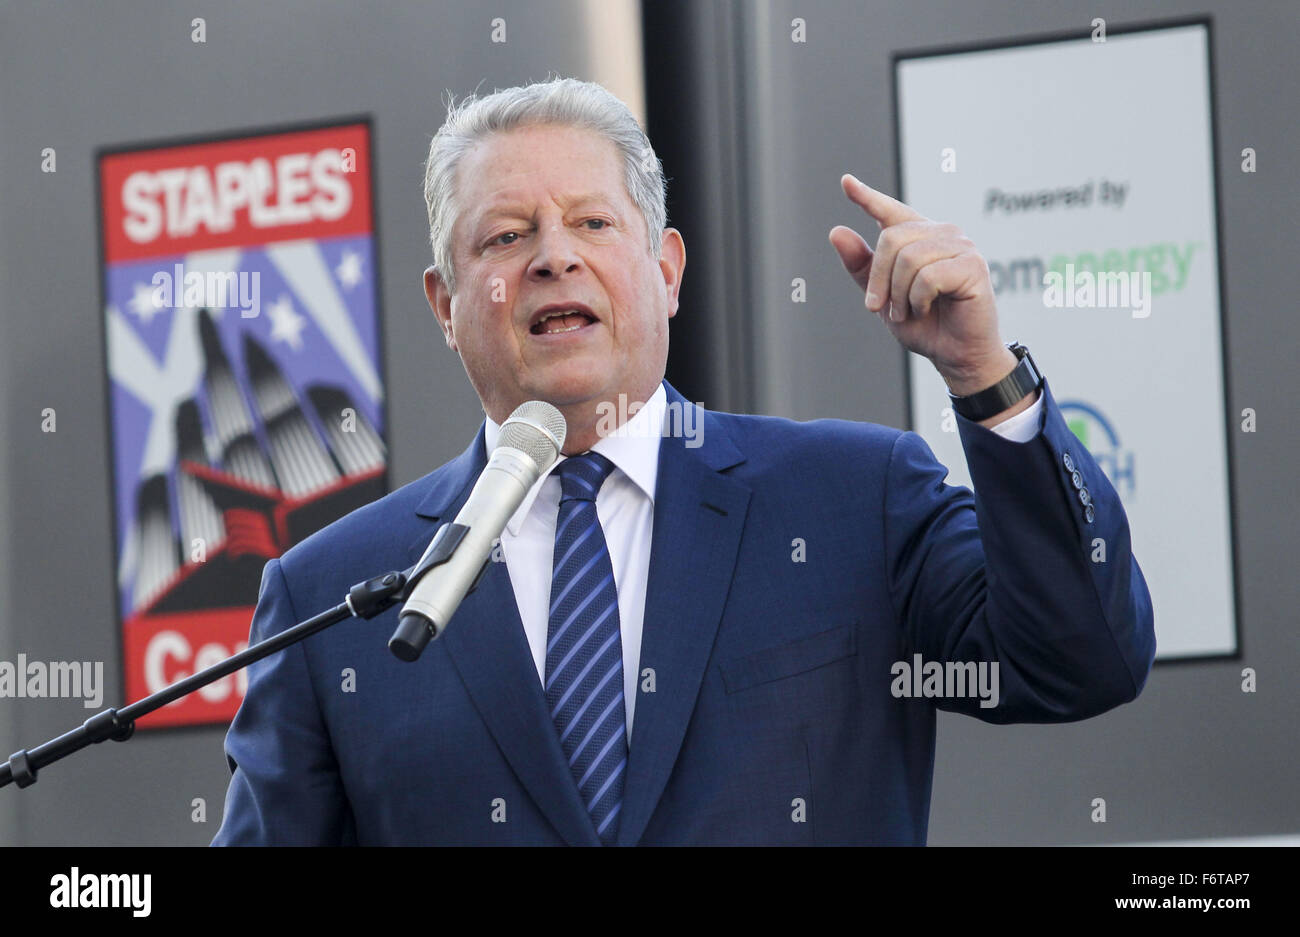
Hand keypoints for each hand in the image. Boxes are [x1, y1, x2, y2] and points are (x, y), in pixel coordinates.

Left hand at [829, 174, 1017, 396]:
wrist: (954, 353)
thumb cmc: (923, 324)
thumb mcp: (883, 297)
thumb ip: (861, 266)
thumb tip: (836, 231)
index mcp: (920, 237)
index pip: (891, 212)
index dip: (867, 198)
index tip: (845, 182)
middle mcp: (942, 233)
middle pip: (892, 239)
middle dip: (879, 279)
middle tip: (880, 306)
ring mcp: (960, 246)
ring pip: (908, 259)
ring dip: (899, 294)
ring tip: (908, 311)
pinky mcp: (973, 265)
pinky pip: (928, 276)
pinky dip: (919, 299)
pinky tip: (928, 308)